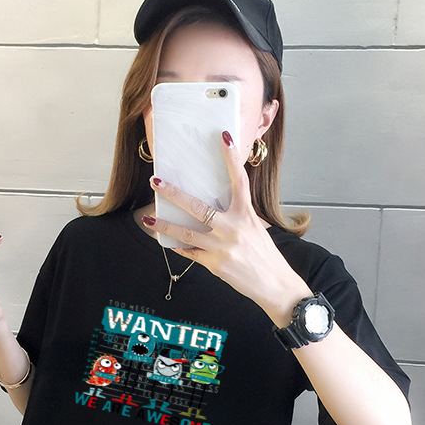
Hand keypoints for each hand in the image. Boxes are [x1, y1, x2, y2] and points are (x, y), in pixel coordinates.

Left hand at [142, 131, 310, 323]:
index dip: (231, 159)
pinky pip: (190, 253)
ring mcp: (223, 247)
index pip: (239, 181)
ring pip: (187, 232)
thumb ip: (237, 218)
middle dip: (174, 194)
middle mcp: (233, 228)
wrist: (276, 286)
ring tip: (149, 217)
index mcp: (247, 215)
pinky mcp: (215, 264)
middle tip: (156, 182)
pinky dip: (179, 247)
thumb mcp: (256, 230)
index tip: (224, 138)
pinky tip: (166, 241)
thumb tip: (215, 209)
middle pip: (199, 207)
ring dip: (165, 224)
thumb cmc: (266, 257)